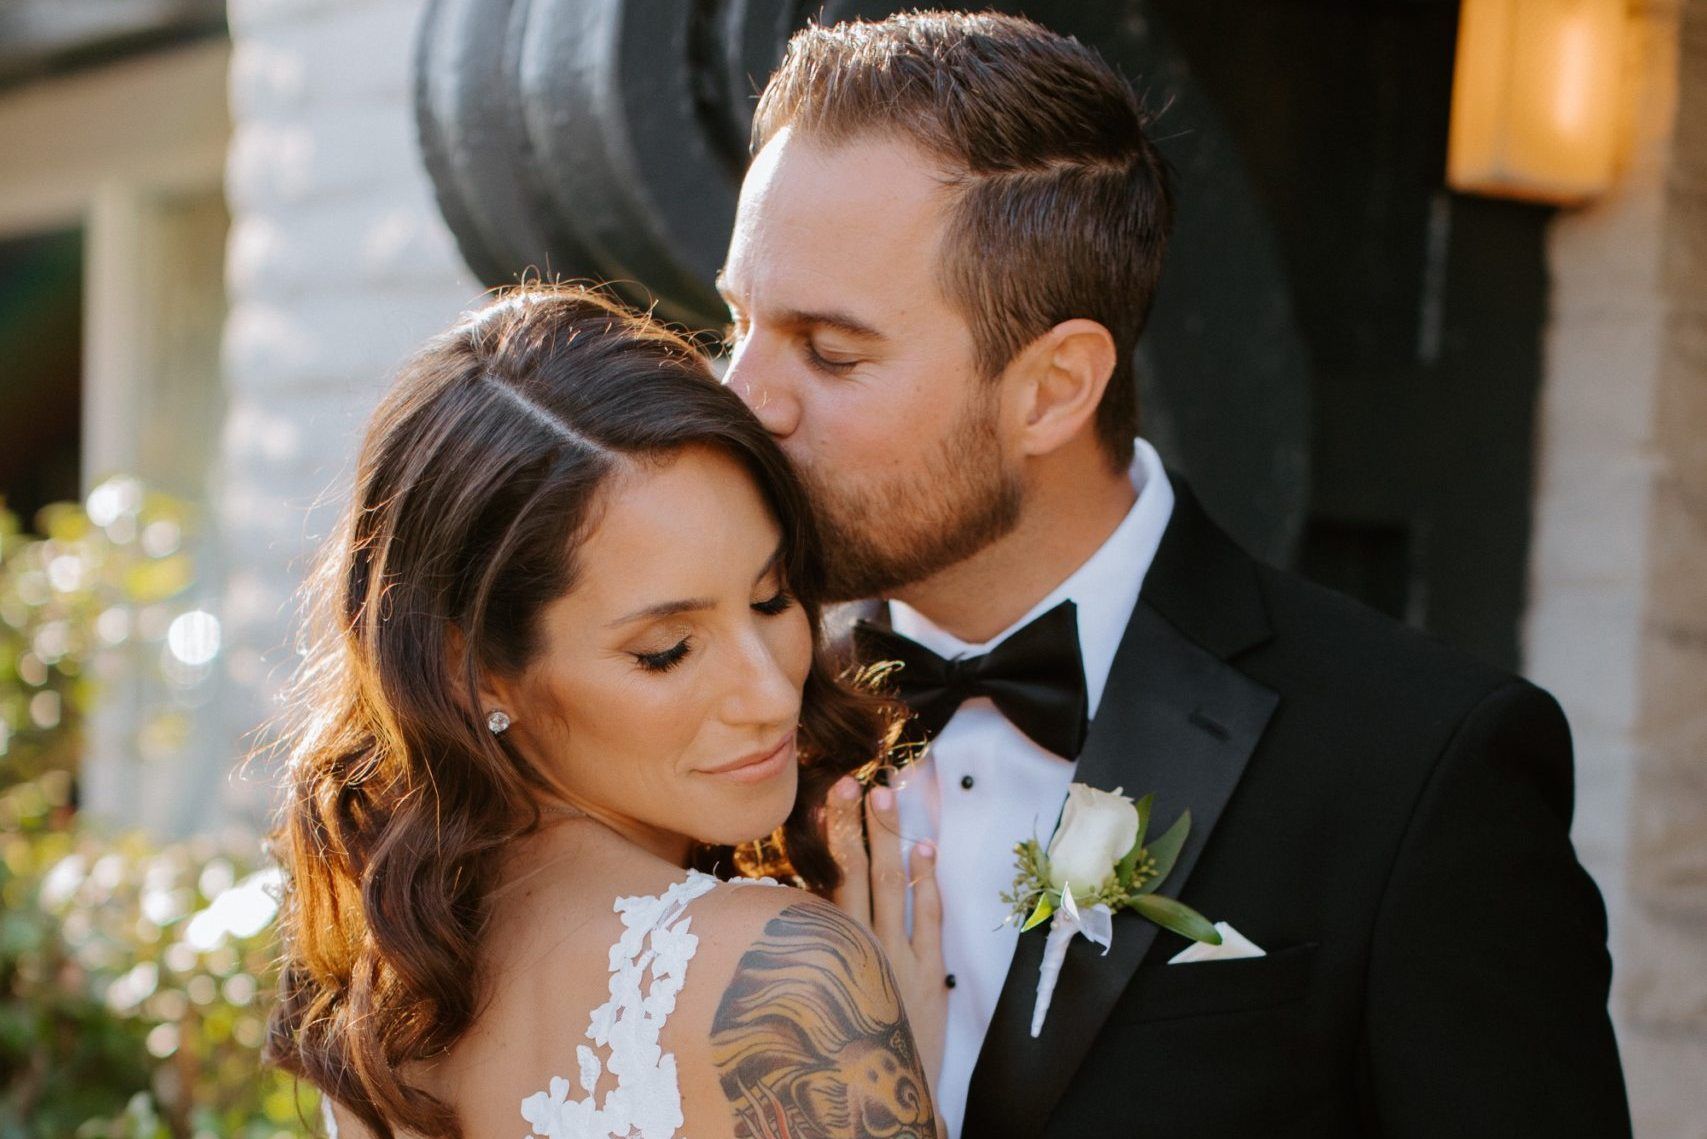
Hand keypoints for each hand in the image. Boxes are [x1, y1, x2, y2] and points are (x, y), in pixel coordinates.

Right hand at [824, 775, 945, 1093]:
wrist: (879, 1107)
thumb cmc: (837, 1055)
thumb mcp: (808, 1003)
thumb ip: (800, 958)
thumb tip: (780, 914)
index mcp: (825, 953)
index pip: (823, 883)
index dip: (828, 840)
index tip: (825, 799)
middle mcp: (856, 949)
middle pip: (852, 874)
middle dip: (852, 825)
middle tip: (850, 782)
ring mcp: (893, 959)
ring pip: (886, 888)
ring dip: (885, 839)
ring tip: (885, 795)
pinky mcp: (927, 977)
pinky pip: (927, 920)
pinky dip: (926, 883)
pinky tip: (925, 848)